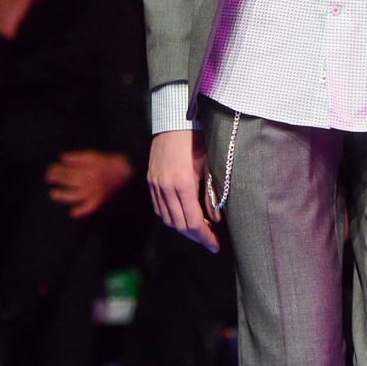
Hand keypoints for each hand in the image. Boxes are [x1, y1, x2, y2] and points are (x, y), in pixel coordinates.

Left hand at [46, 150, 132, 218]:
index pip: (69, 170)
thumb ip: (76, 157)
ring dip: (63, 195)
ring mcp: (95, 191)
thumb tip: (62, 158)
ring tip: (53, 194)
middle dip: (58, 179)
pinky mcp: (100, 199)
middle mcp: (91, 181)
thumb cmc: (107, 162)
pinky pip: (91, 207)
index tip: (50, 169)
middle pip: (70, 181)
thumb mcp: (92, 156)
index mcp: (88, 169)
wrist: (124, 170)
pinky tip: (73, 213)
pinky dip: (82, 210)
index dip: (57, 170)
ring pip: (76, 195)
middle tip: (49, 178)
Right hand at [147, 128, 219, 251]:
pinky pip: (158, 207)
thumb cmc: (198, 140)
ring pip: (167, 218)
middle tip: (210, 239)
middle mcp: (166, 188)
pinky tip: (182, 214)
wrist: (176, 120)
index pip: (193, 223)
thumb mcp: (211, 166)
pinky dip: (170, 216)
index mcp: (183, 185)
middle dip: (196, 236)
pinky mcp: (151, 180)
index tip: (215, 245)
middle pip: (179, 225)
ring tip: (198, 227)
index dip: (205, 237)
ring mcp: (155, 184)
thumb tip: (216, 220)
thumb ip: (213, 195)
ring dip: (182, 227)